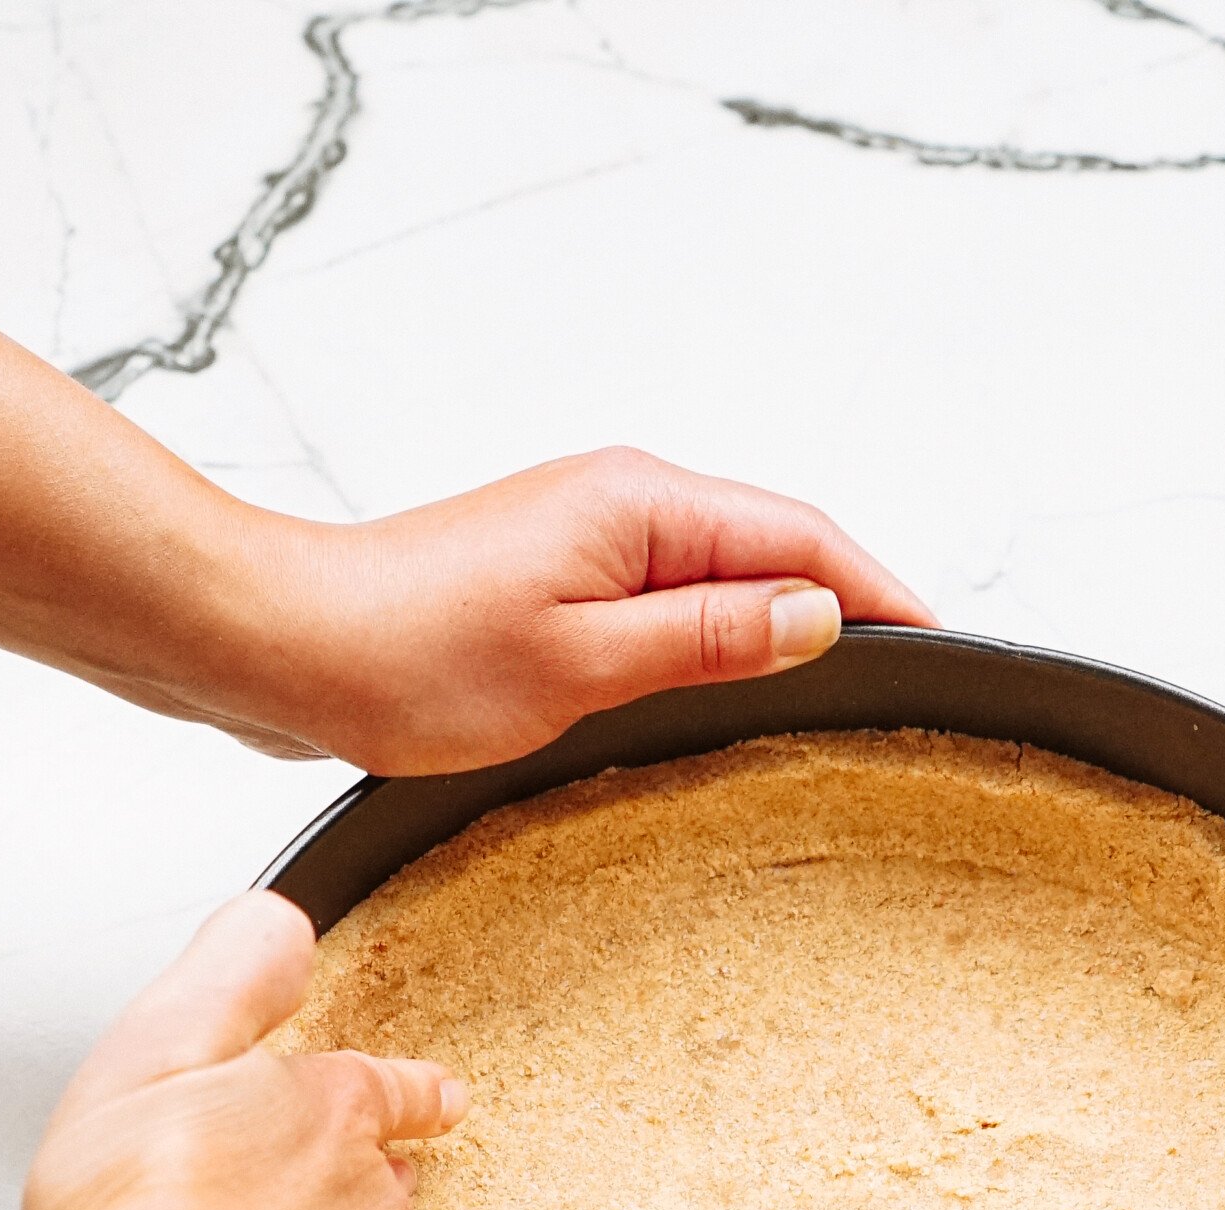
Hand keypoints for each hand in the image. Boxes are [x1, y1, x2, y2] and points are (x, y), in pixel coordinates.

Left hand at [0, 289, 933, 778]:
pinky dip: (716, 635)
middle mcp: (621, 503)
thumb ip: (706, 637)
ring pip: (722, 574)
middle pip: (772, 548)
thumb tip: (813, 618)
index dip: (882, 593)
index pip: (803, 538)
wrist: (283, 645)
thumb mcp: (580, 663)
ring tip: (841, 692)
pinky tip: (730, 687)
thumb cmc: (404, 652)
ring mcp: (587, 540)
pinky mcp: (555, 581)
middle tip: (910, 684)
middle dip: (845, 605)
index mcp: (641, 505)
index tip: (941, 644)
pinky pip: (668, 599)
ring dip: (779, 623)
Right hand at [24, 891, 475, 1209]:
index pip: (375, 1090)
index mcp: (322, 1117)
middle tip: (334, 1171)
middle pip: (376, 1176)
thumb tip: (287, 922)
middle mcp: (368, 1205)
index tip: (432, 1093)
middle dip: (359, 1171)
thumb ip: (232, 975)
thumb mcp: (158, 1049)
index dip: (399, 1092)